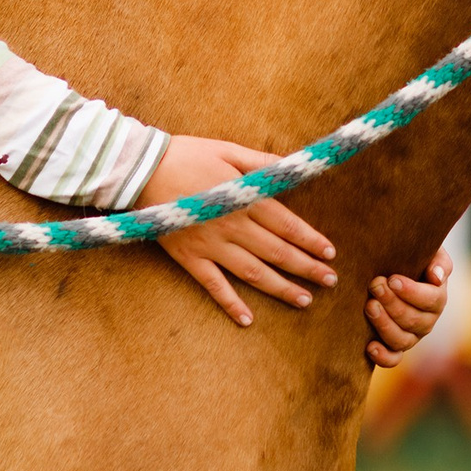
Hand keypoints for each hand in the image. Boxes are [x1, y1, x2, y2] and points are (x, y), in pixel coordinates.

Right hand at [145, 136, 337, 326]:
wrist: (140, 170)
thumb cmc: (187, 155)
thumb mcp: (228, 150)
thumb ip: (262, 163)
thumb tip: (293, 166)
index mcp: (244, 199)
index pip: (286, 224)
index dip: (310, 240)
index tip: (330, 253)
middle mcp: (232, 226)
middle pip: (276, 251)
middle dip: (306, 267)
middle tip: (330, 281)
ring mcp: (210, 246)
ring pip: (253, 272)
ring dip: (281, 288)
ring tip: (304, 300)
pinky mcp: (189, 258)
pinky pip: (213, 286)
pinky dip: (231, 304)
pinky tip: (248, 320)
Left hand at [365, 249, 453, 367]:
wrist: (391, 268)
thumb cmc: (411, 258)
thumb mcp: (429, 252)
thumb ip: (438, 261)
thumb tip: (437, 277)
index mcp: (437, 298)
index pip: (431, 300)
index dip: (412, 292)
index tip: (392, 279)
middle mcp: (427, 321)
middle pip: (414, 320)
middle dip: (393, 303)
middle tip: (375, 286)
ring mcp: (411, 336)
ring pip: (402, 340)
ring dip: (385, 325)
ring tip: (369, 306)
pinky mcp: (395, 347)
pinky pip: (392, 359)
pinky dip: (382, 356)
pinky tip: (369, 345)